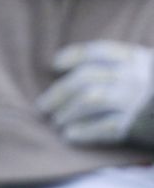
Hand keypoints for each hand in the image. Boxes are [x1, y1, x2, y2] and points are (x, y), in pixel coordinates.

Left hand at [39, 41, 153, 148]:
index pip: (99, 51)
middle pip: (86, 78)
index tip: (55, 64)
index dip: (74, 56)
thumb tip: (87, 72)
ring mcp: (137, 101)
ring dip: (67, 112)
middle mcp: (136, 77)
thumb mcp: (152, 72)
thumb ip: (131, 67)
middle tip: (44, 105)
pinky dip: (84, 132)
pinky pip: (104, 128)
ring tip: (55, 121)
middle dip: (60, 92)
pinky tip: (70, 136)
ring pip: (89, 101)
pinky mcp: (139, 127)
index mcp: (142, 60)